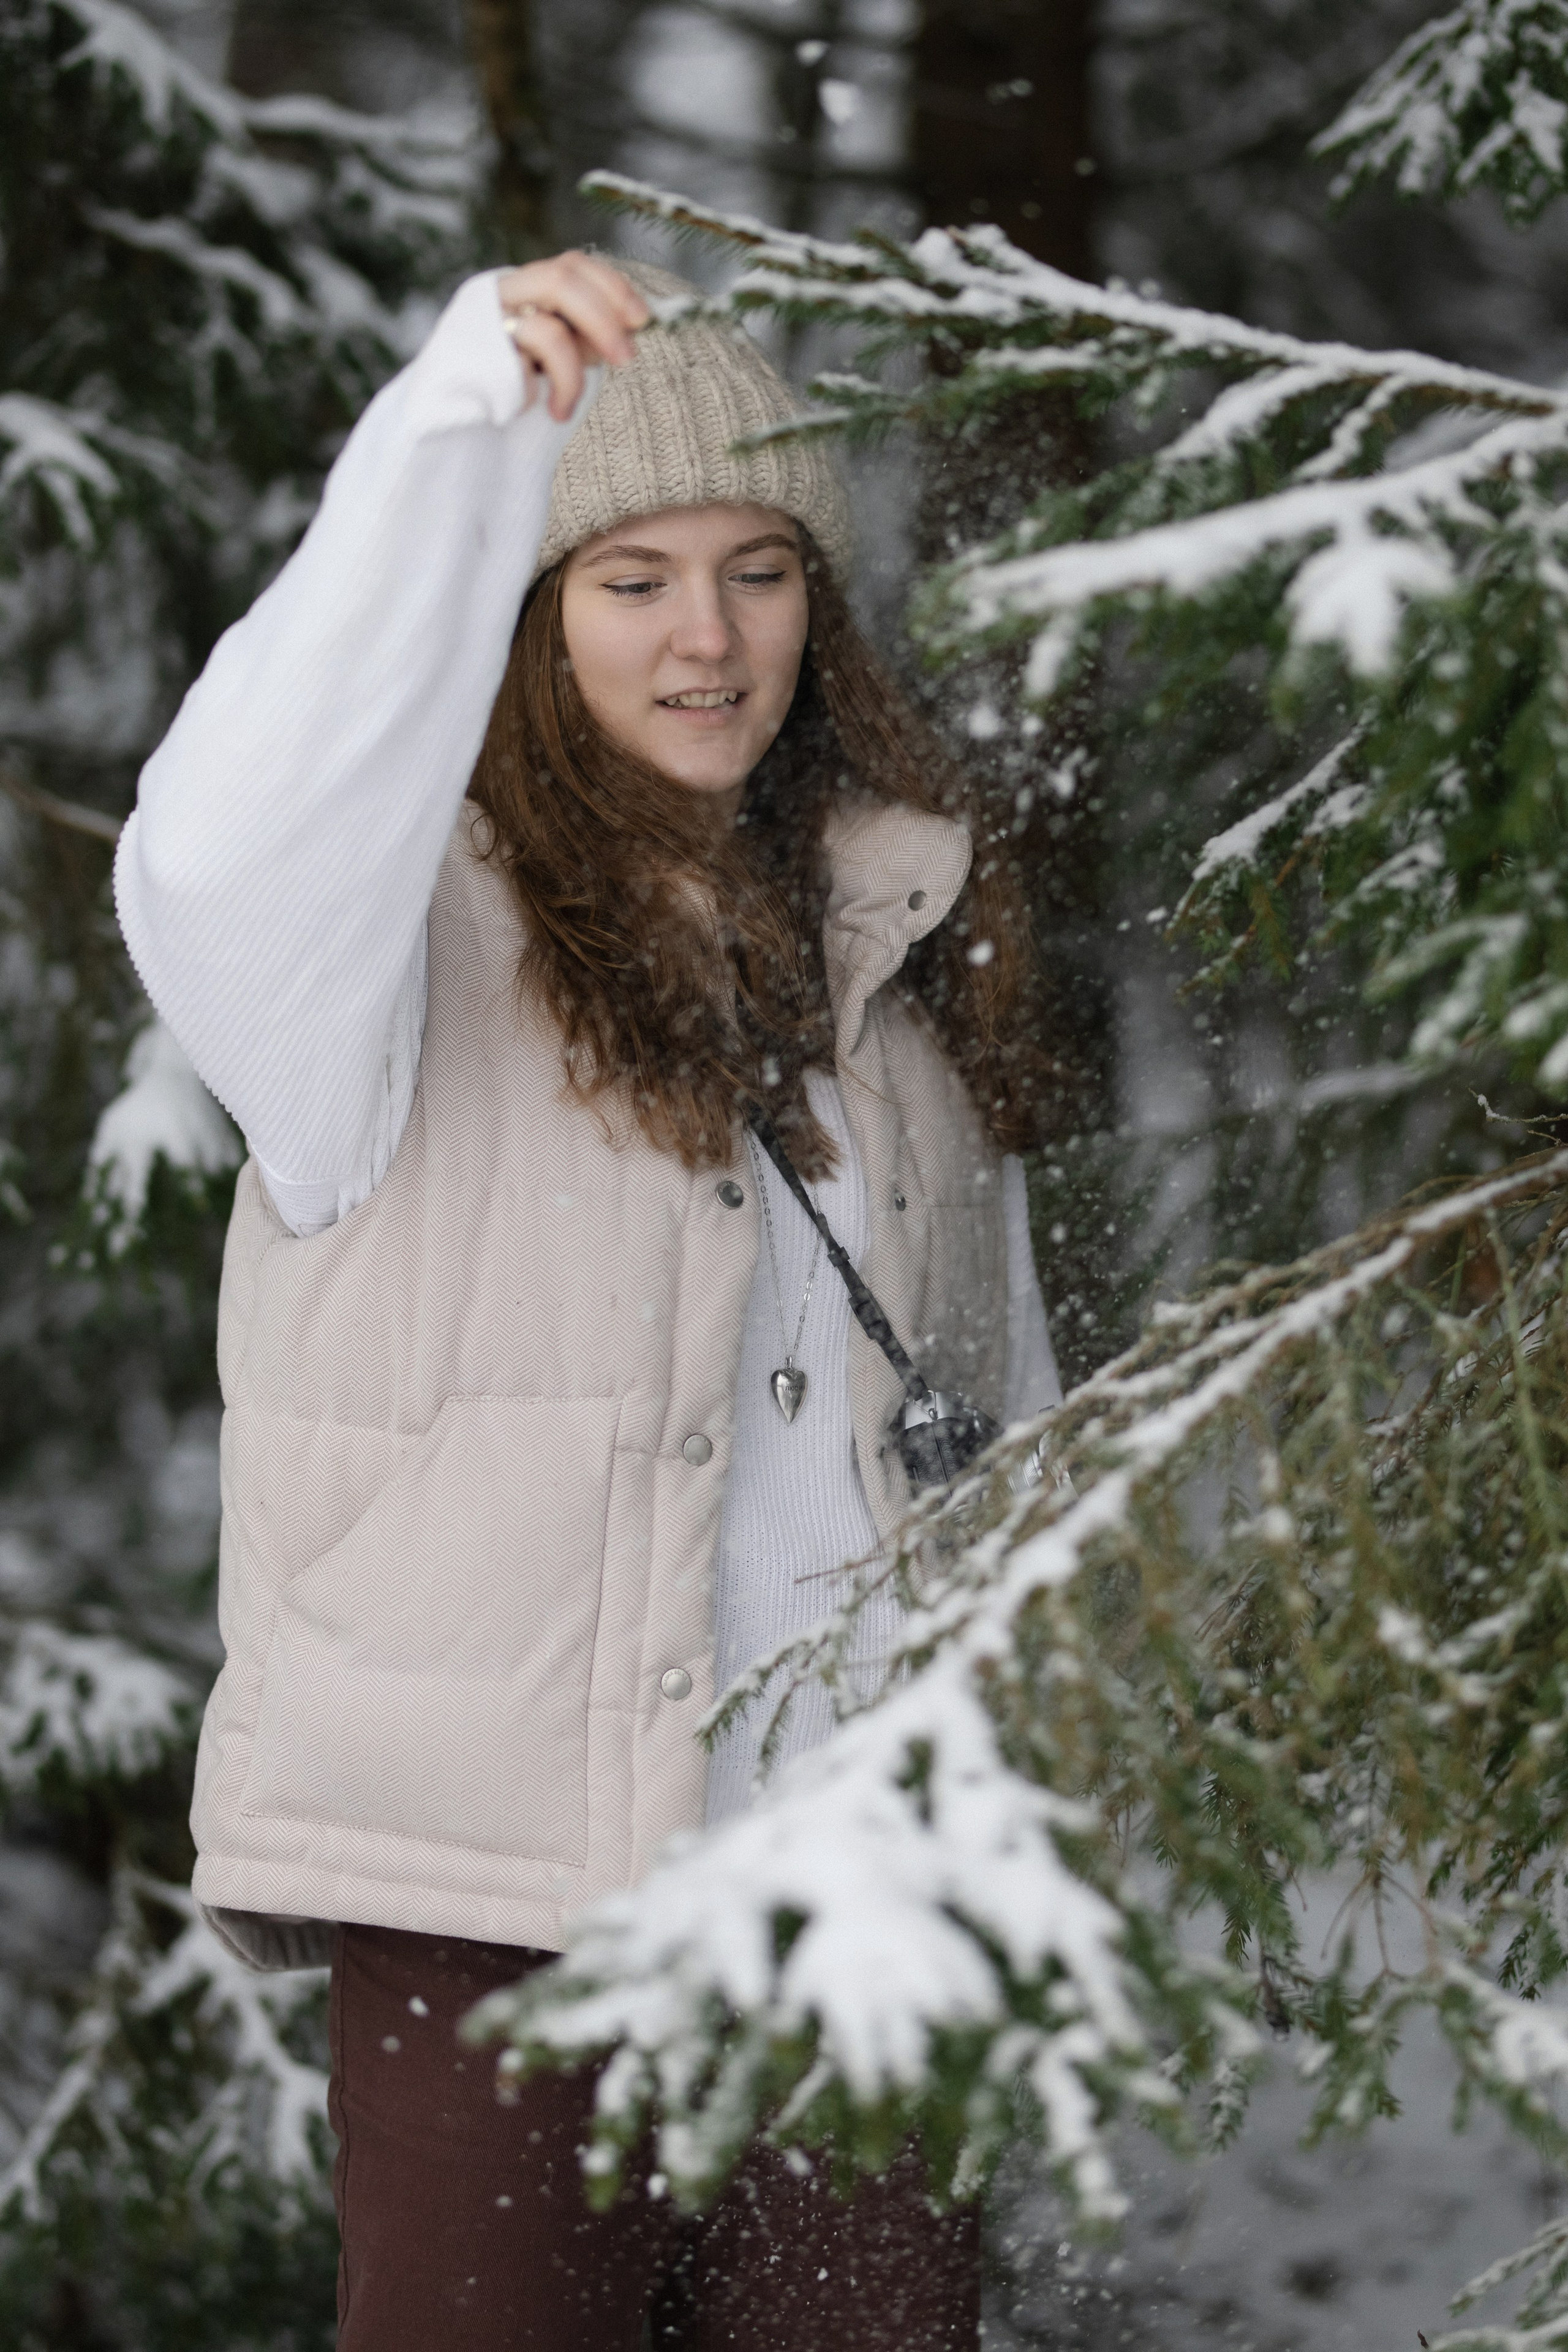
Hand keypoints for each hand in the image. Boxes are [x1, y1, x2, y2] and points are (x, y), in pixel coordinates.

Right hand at [496, 251, 650, 421]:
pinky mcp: (483, 352)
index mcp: (528, 287)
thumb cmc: (520, 385)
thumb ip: (590, 334)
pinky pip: (535, 361)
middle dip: (603, 317)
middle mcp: (506, 292)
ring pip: (549, 325)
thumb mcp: (564, 354)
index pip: (572, 265)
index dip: (611, 286)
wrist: (465, 419)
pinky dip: (559, 386)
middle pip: (562, 278)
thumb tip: (636, 325)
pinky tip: (557, 410)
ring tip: (576, 401)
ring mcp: (491, 318)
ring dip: (577, 365)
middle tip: (627, 357)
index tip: (643, 319)